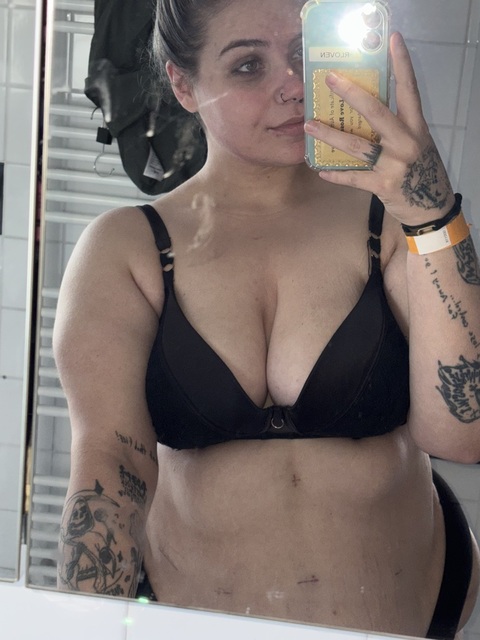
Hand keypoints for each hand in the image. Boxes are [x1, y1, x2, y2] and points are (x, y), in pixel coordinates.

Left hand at [304, 32, 454, 225]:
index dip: (402, 64)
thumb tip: (364, 113)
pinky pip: (353, 177)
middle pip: (376, 112)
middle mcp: (406, 141)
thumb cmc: (420, 171)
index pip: (409, 89)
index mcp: (415, 127)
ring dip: (329, 135)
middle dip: (351, 94)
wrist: (431, 208)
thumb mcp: (416, 143)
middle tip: (329, 79)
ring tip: (308, 126)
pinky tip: (321, 171)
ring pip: (357, 145)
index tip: (392, 40)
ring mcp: (394, 163)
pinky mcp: (383, 185)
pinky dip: (336, 174)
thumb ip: (396, 129)